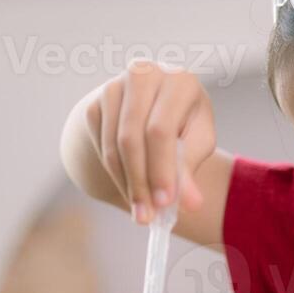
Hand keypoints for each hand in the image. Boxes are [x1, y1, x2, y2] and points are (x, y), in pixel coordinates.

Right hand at [83, 60, 214, 223]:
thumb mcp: (198, 141)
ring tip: (143, 213)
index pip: (161, 130)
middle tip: (148, 217)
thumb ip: (191, 168)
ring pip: (114, 146)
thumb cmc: (184, 124)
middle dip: (140, 182)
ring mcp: (114, 88)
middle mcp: (142, 76)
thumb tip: (191, 203)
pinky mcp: (95, 105)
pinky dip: (117, 175)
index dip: (161, 169)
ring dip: (127, 184)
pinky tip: (132, 190)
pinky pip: (102, 148)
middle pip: (132, 138)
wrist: (152, 108)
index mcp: (178, 80)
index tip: (165, 203)